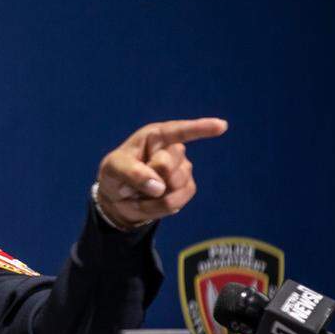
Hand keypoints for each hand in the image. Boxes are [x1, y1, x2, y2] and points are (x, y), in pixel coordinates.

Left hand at [94, 117, 227, 230]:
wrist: (119, 198)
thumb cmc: (116, 174)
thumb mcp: (113, 168)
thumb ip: (131, 173)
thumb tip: (158, 187)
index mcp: (156, 136)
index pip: (180, 131)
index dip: (200, 128)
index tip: (221, 126)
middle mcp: (173, 150)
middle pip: (166, 166)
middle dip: (147, 178)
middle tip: (132, 181)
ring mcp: (183, 169)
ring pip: (173, 186)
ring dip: (150, 196)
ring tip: (139, 192)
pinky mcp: (187, 189)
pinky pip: (176, 202)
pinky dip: (156, 207)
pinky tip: (149, 202)